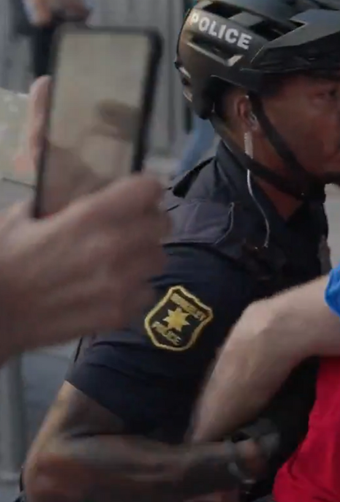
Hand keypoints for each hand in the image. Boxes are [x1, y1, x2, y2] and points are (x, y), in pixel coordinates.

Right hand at [0, 77, 169, 357]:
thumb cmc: (4, 260)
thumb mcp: (24, 217)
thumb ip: (61, 201)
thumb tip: (79, 189)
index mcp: (92, 216)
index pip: (149, 188)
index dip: (144, 189)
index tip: (138, 193)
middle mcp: (116, 247)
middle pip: (162, 224)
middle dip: (148, 222)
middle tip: (131, 227)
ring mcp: (122, 283)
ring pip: (158, 259)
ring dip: (143, 257)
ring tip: (120, 261)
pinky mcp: (121, 313)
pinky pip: (146, 293)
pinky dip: (134, 290)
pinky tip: (112, 289)